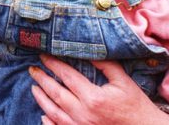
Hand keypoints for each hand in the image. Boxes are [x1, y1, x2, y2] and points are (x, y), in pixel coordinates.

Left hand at [29, 54, 168, 124]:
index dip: (53, 64)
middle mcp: (83, 114)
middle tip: (32, 69)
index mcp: (93, 98)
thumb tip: (88, 50)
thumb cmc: (136, 105)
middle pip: (55, 94)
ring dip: (41, 99)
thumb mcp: (123, 81)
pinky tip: (43, 114)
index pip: (66, 76)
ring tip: (34, 88)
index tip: (43, 56)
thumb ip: (105, 65)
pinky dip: (48, 122)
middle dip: (42, 80)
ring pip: (53, 112)